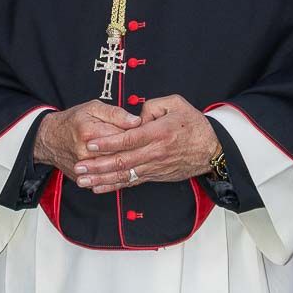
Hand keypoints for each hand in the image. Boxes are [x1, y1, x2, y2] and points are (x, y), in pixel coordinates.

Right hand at [34, 101, 141, 180]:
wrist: (49, 139)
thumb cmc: (72, 121)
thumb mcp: (93, 108)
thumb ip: (115, 113)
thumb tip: (136, 121)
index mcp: (90, 132)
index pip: (123, 136)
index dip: (137, 135)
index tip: (143, 132)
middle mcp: (87, 152)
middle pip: (121, 155)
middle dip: (134, 151)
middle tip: (141, 146)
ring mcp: (85, 167)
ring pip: (115, 170)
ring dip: (127, 165)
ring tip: (133, 157)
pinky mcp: (84, 178)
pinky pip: (105, 179)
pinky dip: (115, 175)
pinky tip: (122, 170)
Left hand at [73, 95, 219, 193]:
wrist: (213, 150)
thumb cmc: (194, 125)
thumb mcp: (176, 104)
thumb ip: (152, 106)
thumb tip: (134, 116)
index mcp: (159, 133)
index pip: (128, 140)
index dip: (107, 143)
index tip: (90, 145)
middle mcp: (155, 153)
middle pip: (122, 161)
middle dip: (97, 165)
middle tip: (79, 166)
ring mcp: (155, 167)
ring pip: (124, 175)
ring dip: (102, 179)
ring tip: (83, 180)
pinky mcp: (155, 176)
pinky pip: (132, 182)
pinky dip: (114, 186)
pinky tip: (99, 188)